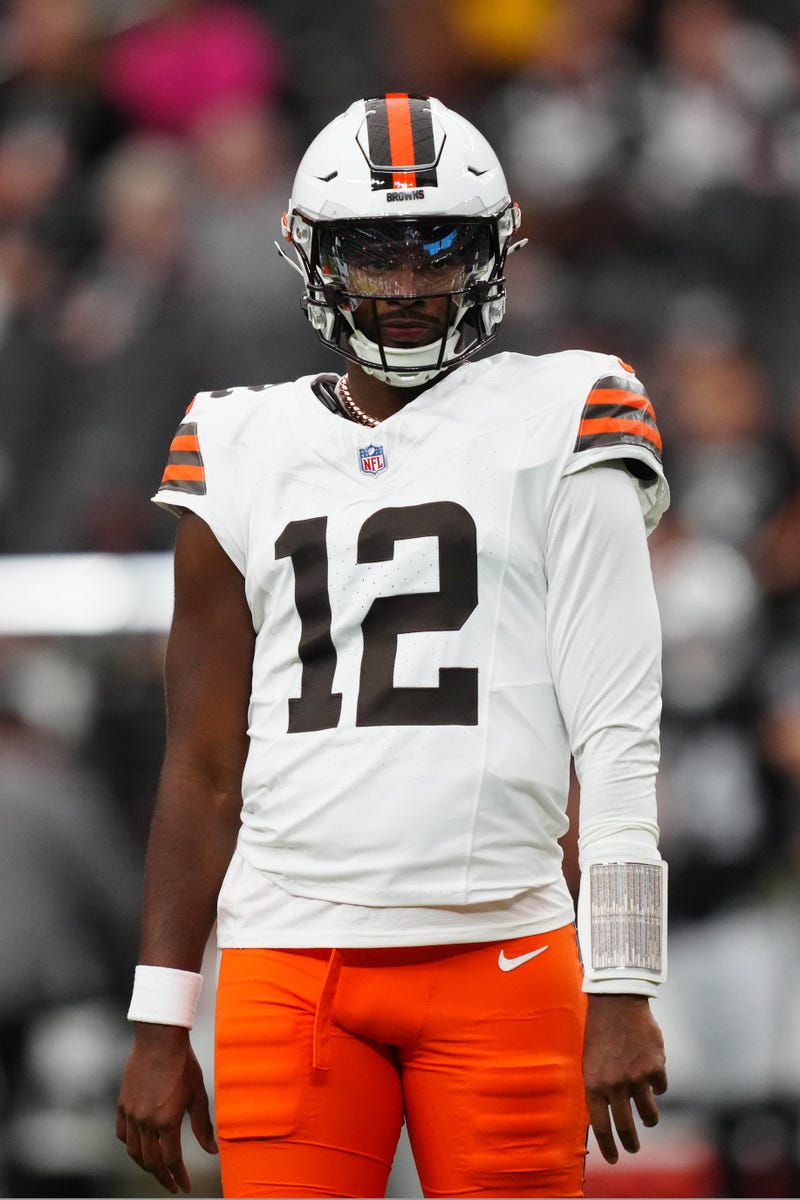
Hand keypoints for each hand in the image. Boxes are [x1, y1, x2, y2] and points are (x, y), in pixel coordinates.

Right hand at [116, 1024, 217, 1193]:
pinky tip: (139, 1146)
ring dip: (146, 1165)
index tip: (184, 1187)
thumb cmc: (183, 1064)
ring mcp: (131, 1113)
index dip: (179, 1177)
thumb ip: (203, 1126)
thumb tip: (212, 1150)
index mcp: (166, 1121)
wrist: (159, 1039)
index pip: (172, 1161)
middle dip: (163, 1178)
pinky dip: (130, 1145)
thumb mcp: (198, 1095)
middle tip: (172, 1185)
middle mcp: (145, 1121)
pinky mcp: (122, 1104)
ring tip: (158, 1169)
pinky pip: (122, 1134)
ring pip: (133, 1152)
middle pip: (151, 1162)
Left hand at [583, 993, 667, 1164]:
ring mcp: (636, 1077)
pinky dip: (658, 1086)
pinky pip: (660, 1087)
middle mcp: (614, 1085)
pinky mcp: (655, 1067)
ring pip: (648, 1112)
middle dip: (630, 1142)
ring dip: (649, 1118)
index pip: (600, 1125)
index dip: (608, 1146)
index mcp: (593, 1084)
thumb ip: (598, 1087)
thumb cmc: (599, 1031)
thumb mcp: (589, 1060)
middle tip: (633, 1149)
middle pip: (625, 1126)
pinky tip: (653, 1080)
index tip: (614, 1158)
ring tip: (648, 1119)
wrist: (617, 1003)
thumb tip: (604, 1114)